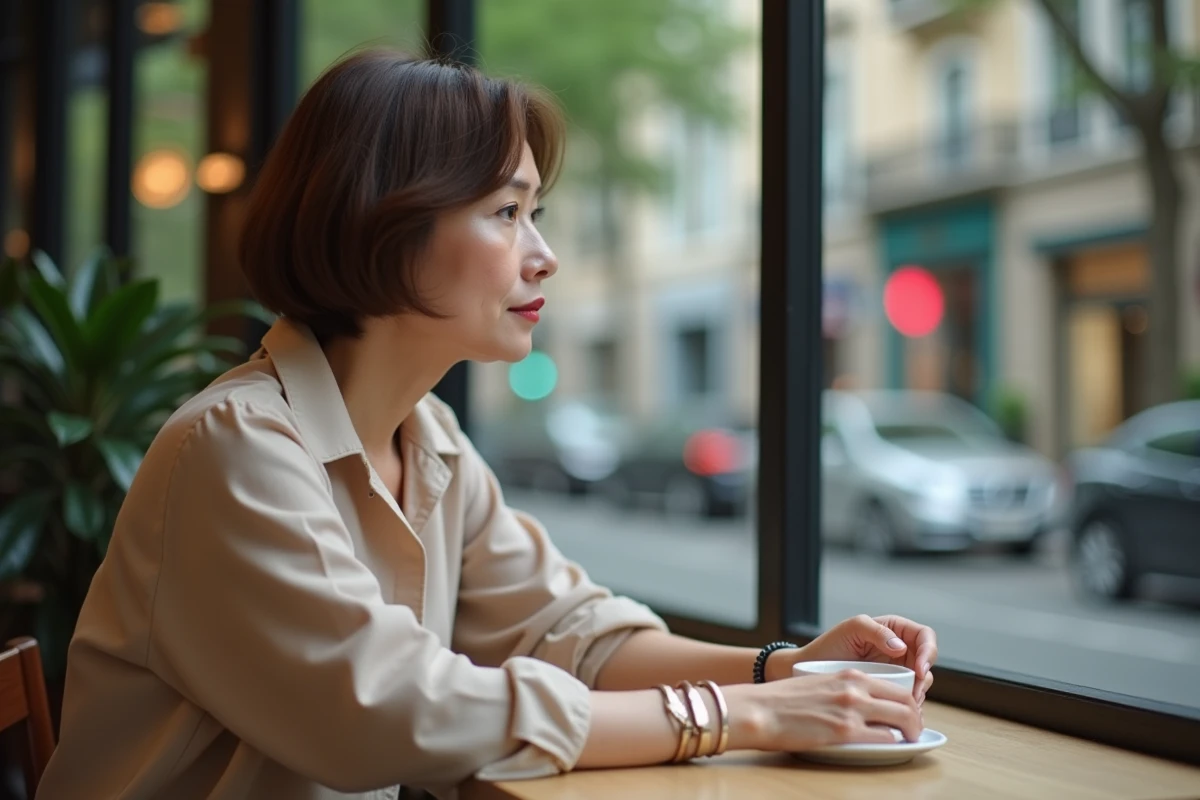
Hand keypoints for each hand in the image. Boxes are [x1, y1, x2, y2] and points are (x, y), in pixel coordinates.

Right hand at [725, 669, 923, 751]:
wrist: (760, 710)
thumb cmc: (781, 701)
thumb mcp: (818, 684)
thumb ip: (842, 691)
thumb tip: (860, 707)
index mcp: (848, 675)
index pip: (894, 686)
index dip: (908, 702)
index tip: (907, 713)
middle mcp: (855, 688)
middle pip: (905, 701)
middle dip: (916, 717)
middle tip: (915, 729)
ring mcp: (852, 709)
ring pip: (903, 718)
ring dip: (911, 731)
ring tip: (909, 739)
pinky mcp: (846, 731)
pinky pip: (885, 737)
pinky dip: (893, 743)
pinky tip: (890, 746)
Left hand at [785, 614, 937, 703]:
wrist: (810, 670)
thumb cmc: (829, 645)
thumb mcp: (852, 629)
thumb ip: (876, 631)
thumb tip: (901, 646)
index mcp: (894, 629)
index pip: (924, 637)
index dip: (928, 652)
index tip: (920, 670)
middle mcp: (899, 649)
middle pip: (927, 662)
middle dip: (925, 678)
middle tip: (913, 695)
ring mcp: (896, 670)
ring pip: (921, 681)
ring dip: (918, 694)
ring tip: (906, 707)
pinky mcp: (889, 688)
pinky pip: (906, 696)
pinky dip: (907, 705)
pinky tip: (899, 713)